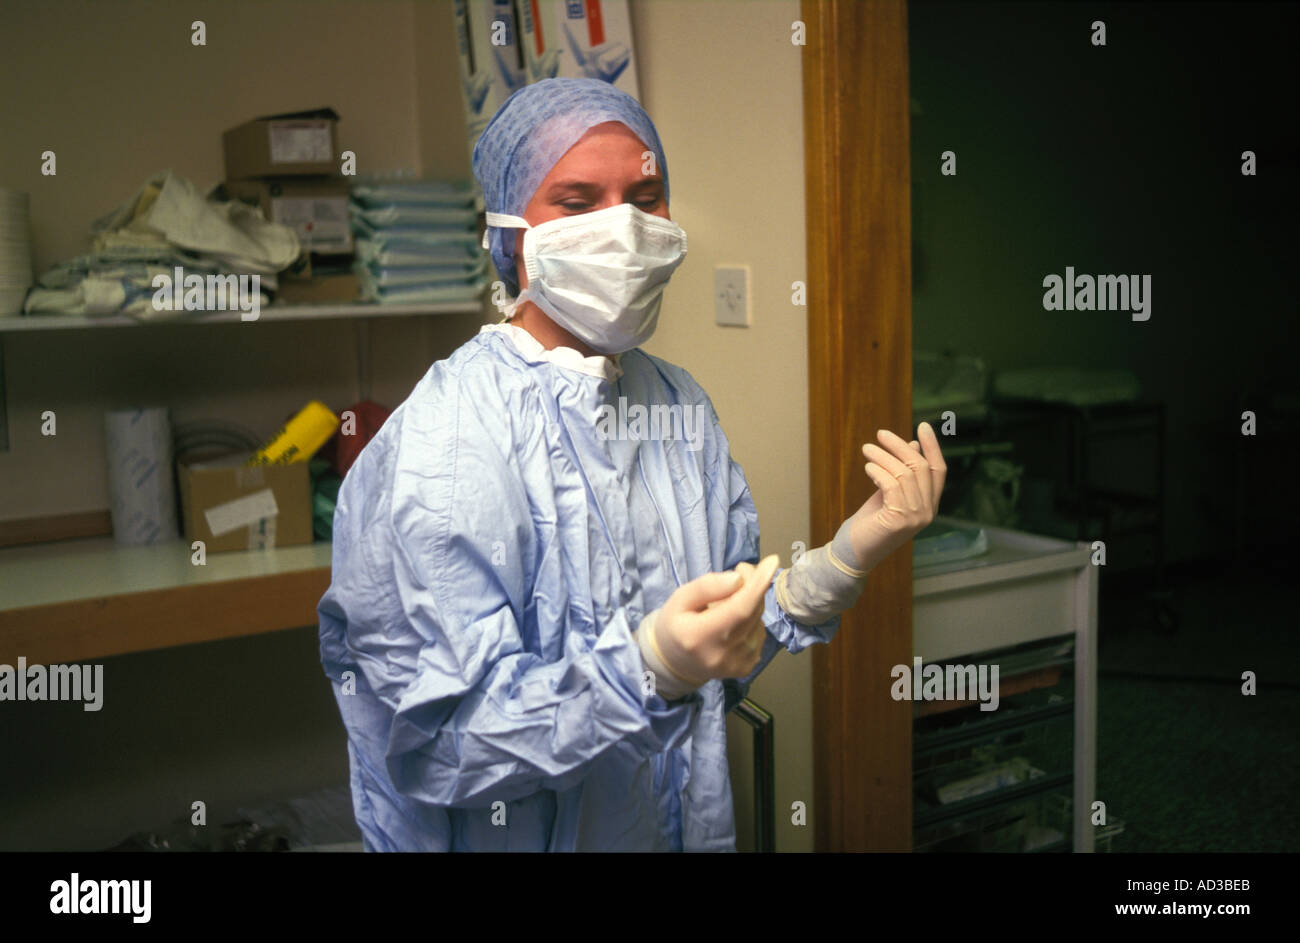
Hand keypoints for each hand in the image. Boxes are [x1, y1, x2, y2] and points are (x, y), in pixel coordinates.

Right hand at [652, 555, 778, 682]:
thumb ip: (706, 587)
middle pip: (752, 611)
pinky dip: (752, 621)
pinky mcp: (746, 668)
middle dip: (753, 585)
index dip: (758, 585)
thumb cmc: (675, 625)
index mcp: (699, 637)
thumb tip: (739, 579)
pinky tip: (733, 623)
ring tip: (727, 604)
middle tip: (740, 572)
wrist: (675, 663)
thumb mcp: (680, 599)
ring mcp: (736, 665)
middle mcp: (721, 655)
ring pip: (759, 620)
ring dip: (751, 604)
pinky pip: (759, 633)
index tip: (772, 562)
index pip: (739, 609)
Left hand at [848, 422, 946, 570]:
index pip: (938, 471)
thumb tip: (911, 445)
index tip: (923, 426)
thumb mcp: (888, 494)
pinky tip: (867, 467)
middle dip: (900, 446)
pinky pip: (890, 484)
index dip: (932, 447)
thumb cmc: (869, 523)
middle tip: (880, 434)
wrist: (852, 553)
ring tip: (867, 449)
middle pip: (920, 467)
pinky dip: (878, 471)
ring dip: (883, 456)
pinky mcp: (898, 520)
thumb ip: (902, 473)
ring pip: (904, 473)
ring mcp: (915, 518)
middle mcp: (927, 512)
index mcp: (929, 505)